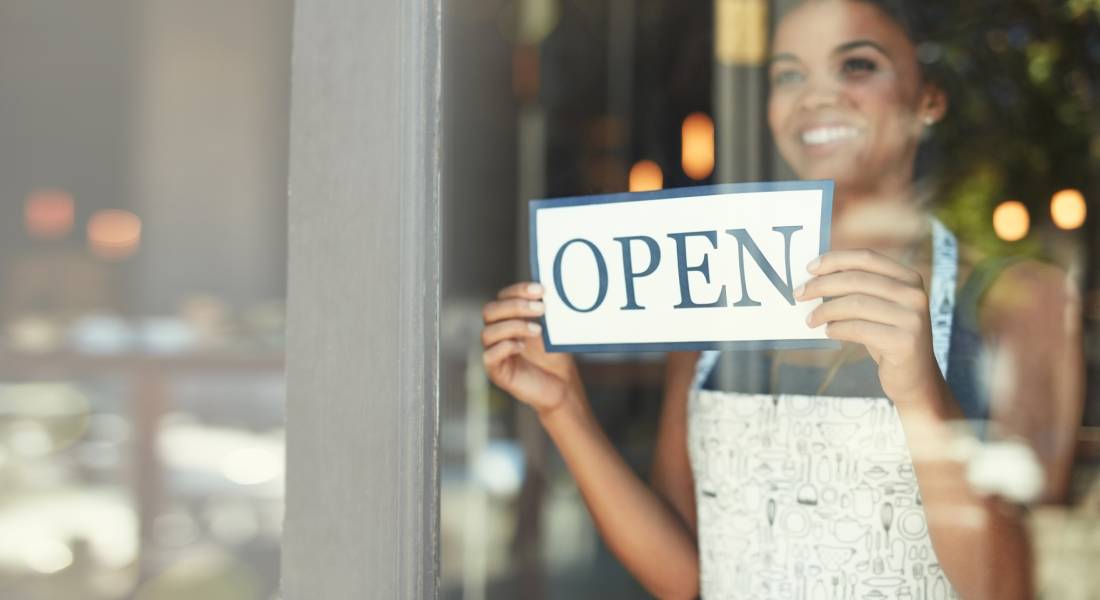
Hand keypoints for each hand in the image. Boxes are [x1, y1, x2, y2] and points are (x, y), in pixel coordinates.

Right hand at [481, 282, 582, 415]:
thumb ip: (544, 311)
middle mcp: (497, 332)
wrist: (562, 385)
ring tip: (537, 331)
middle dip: (515, 306)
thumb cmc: (555, 356)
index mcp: (508, 318)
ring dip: (514, 326)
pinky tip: (522, 346)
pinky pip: (488, 356)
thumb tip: (547, 289)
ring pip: (488, 332)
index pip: (503, 297)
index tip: (540, 290)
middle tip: (541, 309)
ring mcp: (494, 352)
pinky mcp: (496, 371)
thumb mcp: (551, 329)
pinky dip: (505, 347)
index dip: (519, 290)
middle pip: (490, 311)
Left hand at [796, 249, 943, 403]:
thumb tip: (816, 275)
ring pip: (855, 304)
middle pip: (857, 280)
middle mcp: (914, 294)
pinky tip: (829, 332)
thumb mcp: (879, 307)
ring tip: (811, 319)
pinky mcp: (904, 342)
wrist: (915, 376)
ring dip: (825, 310)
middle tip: (799, 294)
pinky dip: (838, 329)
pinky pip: (858, 329)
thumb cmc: (887, 336)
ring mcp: (912, 318)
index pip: (867, 257)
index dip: (835, 259)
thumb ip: (859, 288)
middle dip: (821, 285)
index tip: (809, 268)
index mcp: (909, 278)